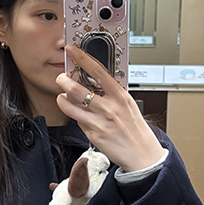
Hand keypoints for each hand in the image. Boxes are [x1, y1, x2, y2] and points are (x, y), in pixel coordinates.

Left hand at [56, 45, 164, 171]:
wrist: (142, 155)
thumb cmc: (136, 129)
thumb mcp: (128, 104)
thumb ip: (113, 92)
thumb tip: (96, 81)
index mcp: (120, 95)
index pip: (97, 71)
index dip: (82, 58)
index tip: (72, 49)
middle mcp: (108, 107)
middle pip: (77, 89)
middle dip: (64, 81)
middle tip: (61, 78)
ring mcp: (99, 121)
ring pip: (70, 105)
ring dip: (62, 98)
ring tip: (62, 96)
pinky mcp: (92, 134)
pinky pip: (77, 120)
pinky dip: (74, 114)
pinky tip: (76, 113)